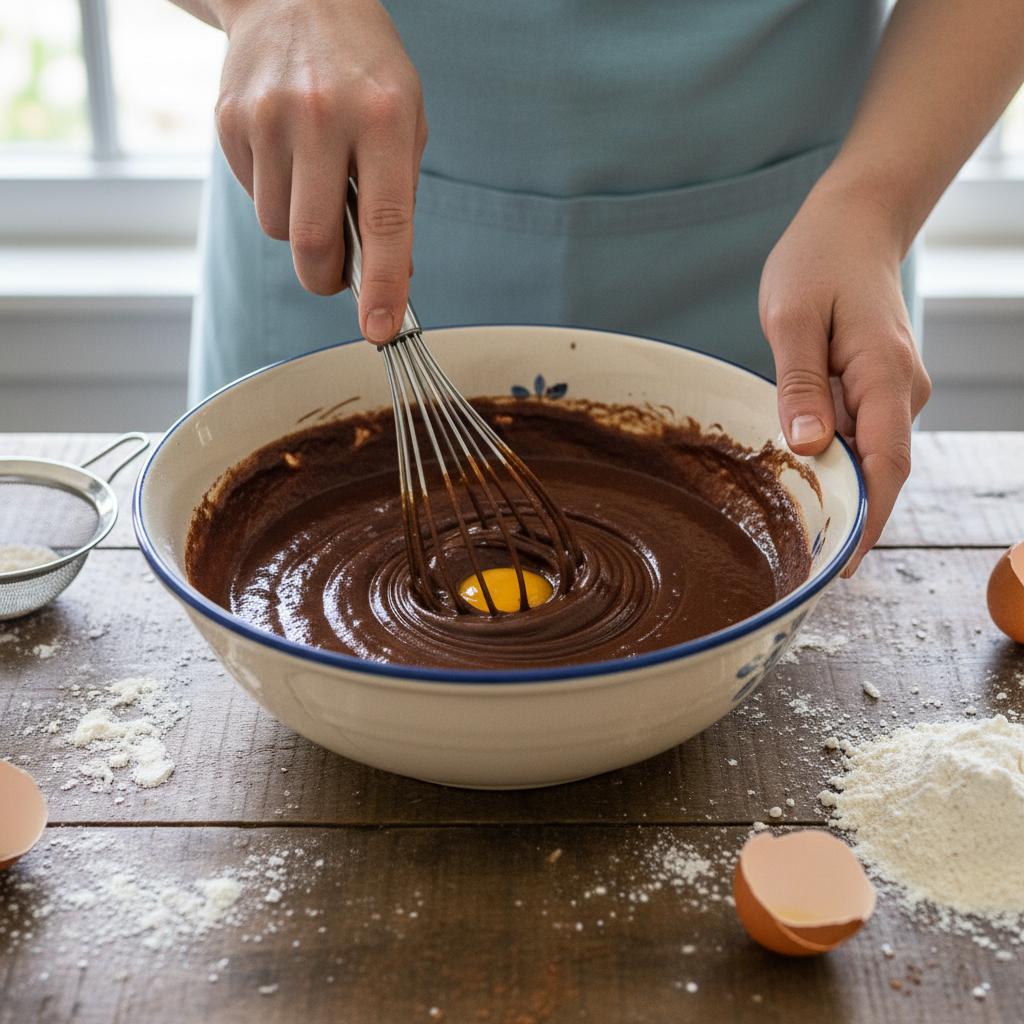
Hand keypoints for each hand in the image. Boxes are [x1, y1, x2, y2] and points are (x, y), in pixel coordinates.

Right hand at [214, 0, 426, 342]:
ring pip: (279, 229)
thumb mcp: (406, 121)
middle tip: (339, 276)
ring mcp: (269, 117)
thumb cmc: (363, 69)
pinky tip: (289, 156)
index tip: (381, 331)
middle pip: (313, 241)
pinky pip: (255, 199)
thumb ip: (399, 200)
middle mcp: (321, 116)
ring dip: (301, 232)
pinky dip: (276, 198)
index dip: (383, 287)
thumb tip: (393, 278)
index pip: (384, 223)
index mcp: (382, 117)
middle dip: (327, 278)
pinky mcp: (230, 121)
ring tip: (317, 185)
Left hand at [759, 184, 931, 576]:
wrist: (854, 223)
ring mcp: (894, 391)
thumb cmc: (819, 261)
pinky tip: (797, 475)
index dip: (867, 521)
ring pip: (867, 457)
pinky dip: (832, 461)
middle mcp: (902, 391)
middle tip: (800, 562)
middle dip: (849, 519)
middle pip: (880, 472)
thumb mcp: (793, 318)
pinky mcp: (878, 388)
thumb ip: (800, 384)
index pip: (885, 466)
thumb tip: (807, 446)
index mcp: (886, 375)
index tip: (842, 566)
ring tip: (790, 529)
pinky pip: (859, 436)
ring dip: (836, 490)